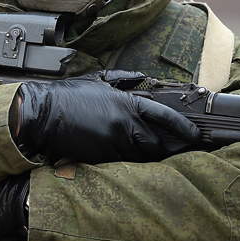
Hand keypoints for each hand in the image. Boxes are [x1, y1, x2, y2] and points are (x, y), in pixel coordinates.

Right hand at [16, 71, 200, 163]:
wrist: (44, 114)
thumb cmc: (68, 95)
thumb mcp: (97, 80)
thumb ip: (122, 78)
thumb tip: (140, 76)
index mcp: (128, 103)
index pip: (166, 116)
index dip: (184, 127)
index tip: (195, 134)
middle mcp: (126, 122)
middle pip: (157, 143)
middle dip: (164, 149)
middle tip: (169, 152)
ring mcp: (115, 141)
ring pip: (141, 156)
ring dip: (145, 157)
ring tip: (144, 157)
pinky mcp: (102, 156)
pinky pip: (122, 164)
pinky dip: (126, 162)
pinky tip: (123, 160)